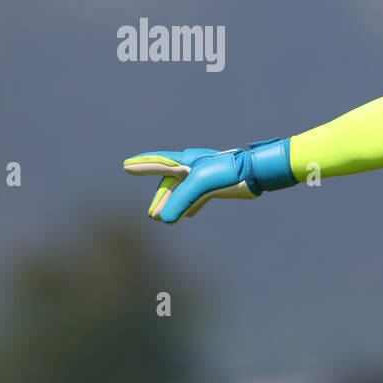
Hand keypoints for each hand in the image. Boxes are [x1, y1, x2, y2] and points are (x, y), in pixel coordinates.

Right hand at [123, 138, 294, 222]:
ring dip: (173, 205)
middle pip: (170, 183)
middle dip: (160, 199)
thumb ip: (181, 199)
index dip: (143, 165)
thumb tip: (165, 219)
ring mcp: (205, 177)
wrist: (256, 173)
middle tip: (152, 215)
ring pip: (182, 192)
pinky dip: (190, 206)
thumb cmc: (228, 172)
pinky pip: (197, 197)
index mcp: (187, 162)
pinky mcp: (216, 186)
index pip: (160, 162)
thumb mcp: (201, 184)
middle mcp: (194, 168)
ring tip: (163, 220)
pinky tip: (187, 216)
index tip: (126, 166)